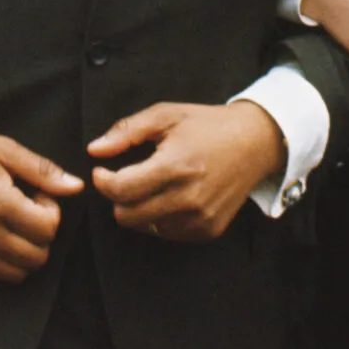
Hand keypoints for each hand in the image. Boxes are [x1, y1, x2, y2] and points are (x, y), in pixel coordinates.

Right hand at [0, 123, 81, 283]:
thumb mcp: (4, 149)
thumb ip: (42, 171)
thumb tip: (77, 187)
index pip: (48, 230)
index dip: (51, 213)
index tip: (37, 197)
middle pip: (37, 257)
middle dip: (41, 236)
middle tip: (26, 212)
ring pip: (17, 273)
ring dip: (24, 252)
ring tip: (10, 224)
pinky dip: (2, 261)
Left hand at [88, 102, 284, 242]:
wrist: (255, 143)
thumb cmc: (207, 125)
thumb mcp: (165, 115)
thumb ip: (126, 131)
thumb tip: (94, 150)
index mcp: (175, 167)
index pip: (121, 190)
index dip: (103, 181)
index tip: (102, 171)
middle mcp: (188, 198)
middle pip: (127, 216)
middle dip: (118, 197)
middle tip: (127, 178)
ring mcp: (200, 219)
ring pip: (145, 227)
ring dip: (139, 208)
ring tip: (153, 185)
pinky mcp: (208, 230)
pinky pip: (166, 233)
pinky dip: (160, 217)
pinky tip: (172, 195)